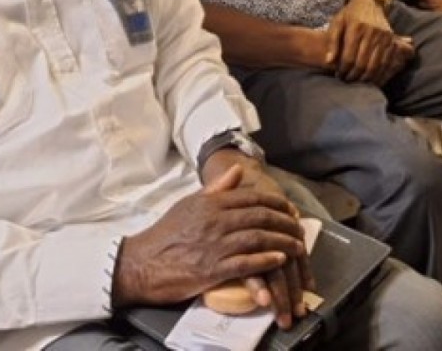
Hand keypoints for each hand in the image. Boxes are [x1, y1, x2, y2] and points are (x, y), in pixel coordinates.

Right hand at [111, 164, 306, 316]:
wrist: (141, 263)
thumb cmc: (166, 233)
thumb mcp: (189, 203)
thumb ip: (216, 188)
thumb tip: (237, 170)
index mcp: (211, 204)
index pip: (252, 198)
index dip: (276, 203)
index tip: (291, 209)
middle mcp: (215, 221)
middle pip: (260, 217)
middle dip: (285, 222)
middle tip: (300, 229)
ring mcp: (214, 245)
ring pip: (257, 239)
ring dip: (282, 242)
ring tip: (298, 246)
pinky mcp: (212, 270)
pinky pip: (245, 263)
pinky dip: (265, 261)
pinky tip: (280, 260)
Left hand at [326, 0, 413, 84]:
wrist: (370, 1)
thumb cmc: (349, 14)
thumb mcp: (337, 23)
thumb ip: (332, 42)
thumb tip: (329, 62)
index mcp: (356, 28)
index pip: (349, 57)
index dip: (343, 69)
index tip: (339, 75)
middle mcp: (372, 32)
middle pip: (362, 63)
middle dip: (353, 75)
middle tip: (347, 80)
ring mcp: (383, 37)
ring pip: (375, 65)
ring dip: (366, 77)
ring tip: (357, 81)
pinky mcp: (391, 40)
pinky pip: (386, 62)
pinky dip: (379, 74)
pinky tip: (371, 79)